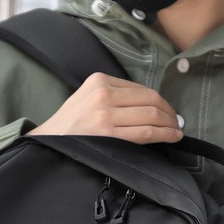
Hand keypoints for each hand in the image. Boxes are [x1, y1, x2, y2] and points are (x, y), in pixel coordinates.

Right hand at [29, 72, 183, 143]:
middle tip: (177, 122)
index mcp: (100, 81)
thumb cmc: (69, 125)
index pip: (140, 89)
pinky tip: (172, 136)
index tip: (168, 111)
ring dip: (170, 124)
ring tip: (177, 131)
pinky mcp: (108, 134)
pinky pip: (145, 132)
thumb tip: (148, 107)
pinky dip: (164, 134)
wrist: (46, 142)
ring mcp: (106, 114)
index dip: (160, 101)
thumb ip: (114, 97)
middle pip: (150, 100)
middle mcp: (104, 94)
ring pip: (151, 115)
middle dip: (169, 112)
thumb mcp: (87, 99)